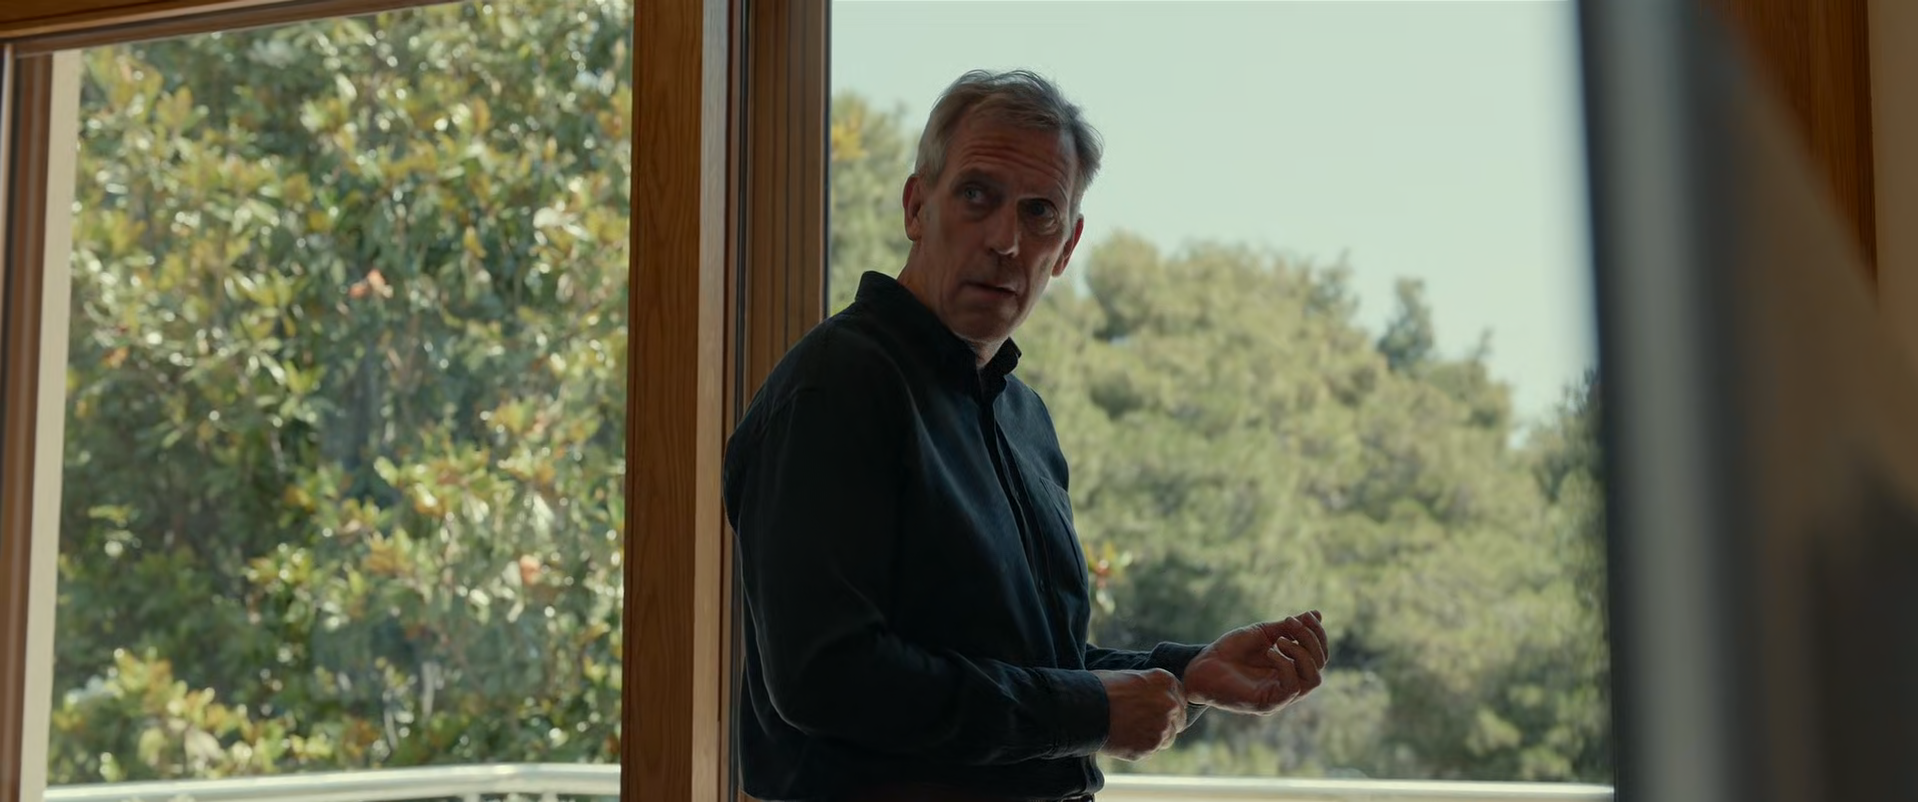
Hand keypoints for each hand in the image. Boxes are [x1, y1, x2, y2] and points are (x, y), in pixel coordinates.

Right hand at [1094, 668, 1187, 760]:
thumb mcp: (1131, 677)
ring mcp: (1163, 726)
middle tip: (1143, 724)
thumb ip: (1151, 689)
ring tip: (1131, 732)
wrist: (1084, 708)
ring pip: (1167, 738)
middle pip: (1178, 720)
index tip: (1155, 710)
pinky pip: (1152, 750)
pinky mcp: (1151, 746)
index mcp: (1166, 681)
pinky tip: (1125, 738)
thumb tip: (1158, 701)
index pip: (1180, 698)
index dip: (1167, 706)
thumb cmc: (1101, 688)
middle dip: (1164, 723)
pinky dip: (1141, 747)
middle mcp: (1170, 703)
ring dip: (1154, 737)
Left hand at [1183, 611, 1329, 714]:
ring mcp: (1281, 696)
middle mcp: (1290, 684)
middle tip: (1290, 623)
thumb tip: (1317, 614)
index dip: (1317, 634)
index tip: (1305, 616)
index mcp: (1291, 668)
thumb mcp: (1263, 633)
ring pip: (1313, 679)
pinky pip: (1292, 688)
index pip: (1319, 655)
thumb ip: (1289, 628)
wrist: (1201, 664)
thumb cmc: (1230, 651)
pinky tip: (1270, 652)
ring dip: (1301, 653)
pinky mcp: (1268, 703)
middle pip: (1320, 665)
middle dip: (1310, 640)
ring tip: (1279, 640)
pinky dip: (1285, 665)